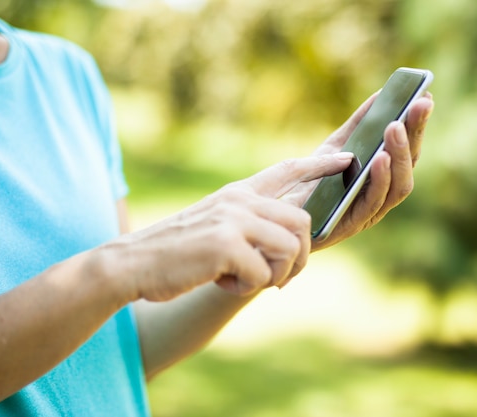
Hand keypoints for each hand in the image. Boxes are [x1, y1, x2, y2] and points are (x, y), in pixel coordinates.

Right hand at [101, 153, 353, 301]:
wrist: (129, 264)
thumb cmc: (173, 253)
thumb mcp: (212, 227)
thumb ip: (247, 226)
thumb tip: (286, 244)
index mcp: (236, 194)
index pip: (285, 170)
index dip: (318, 166)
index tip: (346, 159)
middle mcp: (238, 201)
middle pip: (302, 221)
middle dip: (300, 256)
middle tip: (279, 279)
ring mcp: (232, 220)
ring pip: (290, 247)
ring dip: (275, 275)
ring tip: (245, 282)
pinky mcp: (225, 245)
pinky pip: (263, 273)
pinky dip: (245, 288)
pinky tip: (220, 283)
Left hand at [284, 92, 433, 249]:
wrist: (280, 213)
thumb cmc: (310, 181)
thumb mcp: (334, 147)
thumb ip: (358, 125)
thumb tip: (382, 94)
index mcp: (383, 177)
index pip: (408, 150)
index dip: (418, 125)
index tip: (426, 95)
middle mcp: (382, 195)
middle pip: (408, 165)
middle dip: (415, 133)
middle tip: (420, 103)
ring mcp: (370, 212)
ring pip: (398, 186)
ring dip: (399, 155)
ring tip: (396, 126)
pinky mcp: (352, 225)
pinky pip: (372, 203)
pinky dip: (380, 180)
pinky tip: (380, 158)